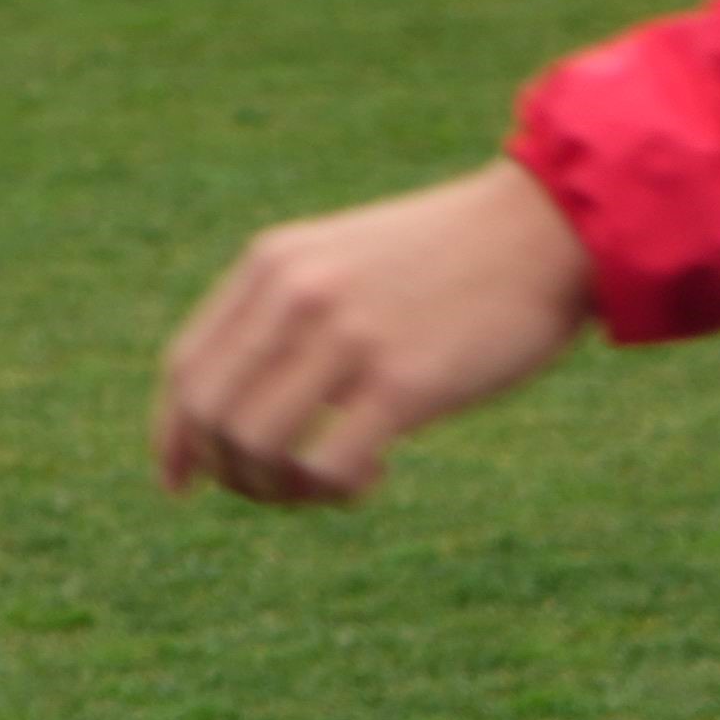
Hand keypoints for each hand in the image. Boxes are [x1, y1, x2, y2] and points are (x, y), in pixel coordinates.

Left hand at [156, 158, 599, 505]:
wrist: (546, 228)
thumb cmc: (451, 257)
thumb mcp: (345, 258)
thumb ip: (289, 312)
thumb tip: (241, 410)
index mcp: (272, 264)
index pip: (186, 369)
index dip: (174, 438)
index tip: (180, 483)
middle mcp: (297, 295)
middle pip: (210, 416)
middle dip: (228, 473)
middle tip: (277, 488)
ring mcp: (347, 336)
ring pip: (256, 448)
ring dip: (280, 489)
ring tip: (327, 485)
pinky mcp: (403, 380)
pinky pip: (327, 465)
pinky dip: (334, 491)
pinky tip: (375, 478)